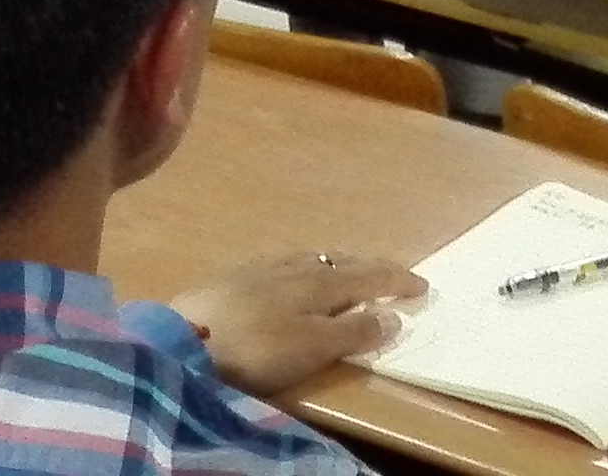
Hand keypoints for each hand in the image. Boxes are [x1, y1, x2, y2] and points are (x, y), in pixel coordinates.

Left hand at [170, 250, 427, 399]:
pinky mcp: (233, 278)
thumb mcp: (313, 347)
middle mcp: (293, 265)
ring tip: (346, 273)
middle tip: (391, 274)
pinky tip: (292, 275)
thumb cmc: (257, 348)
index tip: (424, 286)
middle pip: (341, 260)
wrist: (184, 339)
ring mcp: (260, 268)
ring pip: (310, 258)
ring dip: (336, 265)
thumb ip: (354, 332)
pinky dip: (303, 268)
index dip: (398, 280)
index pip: (369, 275)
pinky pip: (282, 264)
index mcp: (319, 281)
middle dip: (370, 266)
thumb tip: (394, 314)